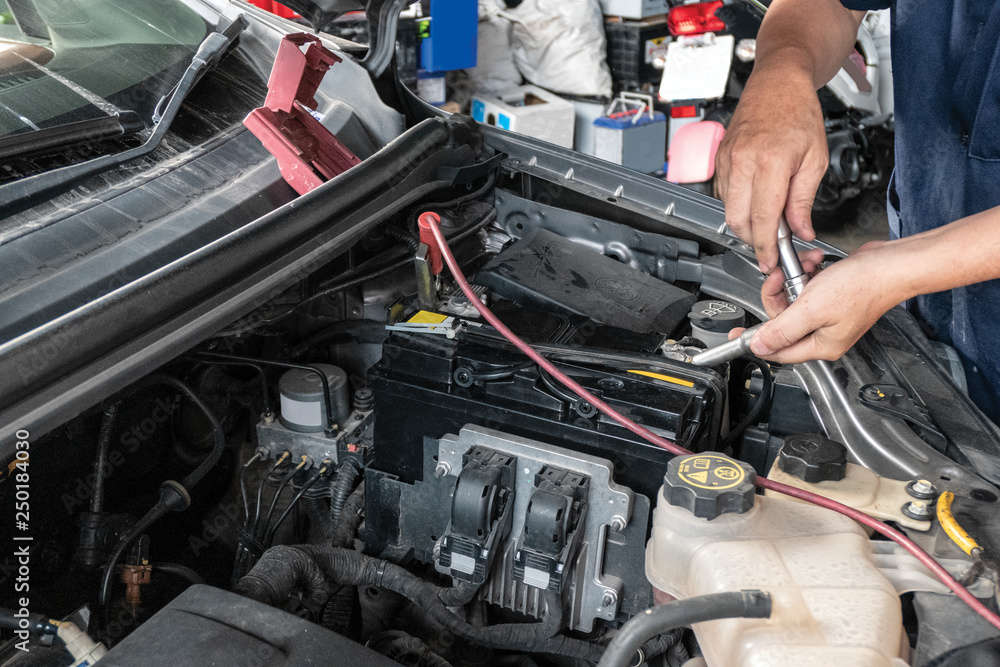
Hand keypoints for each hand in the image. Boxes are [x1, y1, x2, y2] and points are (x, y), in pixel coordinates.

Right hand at [715, 66, 828, 273]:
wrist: (777, 83)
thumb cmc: (798, 113)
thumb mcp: (815, 159)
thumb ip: (803, 200)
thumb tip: (801, 230)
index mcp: (769, 163)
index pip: (762, 220)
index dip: (766, 248)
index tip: (771, 262)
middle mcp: (742, 162)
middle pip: (737, 221)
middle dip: (754, 239)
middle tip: (773, 242)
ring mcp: (726, 161)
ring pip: (728, 210)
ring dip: (746, 221)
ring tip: (769, 215)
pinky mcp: (719, 159)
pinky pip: (724, 194)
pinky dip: (739, 203)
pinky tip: (756, 197)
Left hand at [729, 241, 908, 362]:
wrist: (891, 264)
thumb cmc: (863, 286)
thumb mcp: (811, 309)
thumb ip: (781, 330)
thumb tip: (759, 347)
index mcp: (821, 345)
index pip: (777, 351)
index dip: (755, 340)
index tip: (736, 332)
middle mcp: (825, 334)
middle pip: (782, 322)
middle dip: (778, 296)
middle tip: (780, 279)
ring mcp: (829, 316)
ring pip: (793, 301)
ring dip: (794, 279)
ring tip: (804, 267)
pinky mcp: (833, 298)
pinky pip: (808, 288)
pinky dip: (808, 274)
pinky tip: (814, 265)